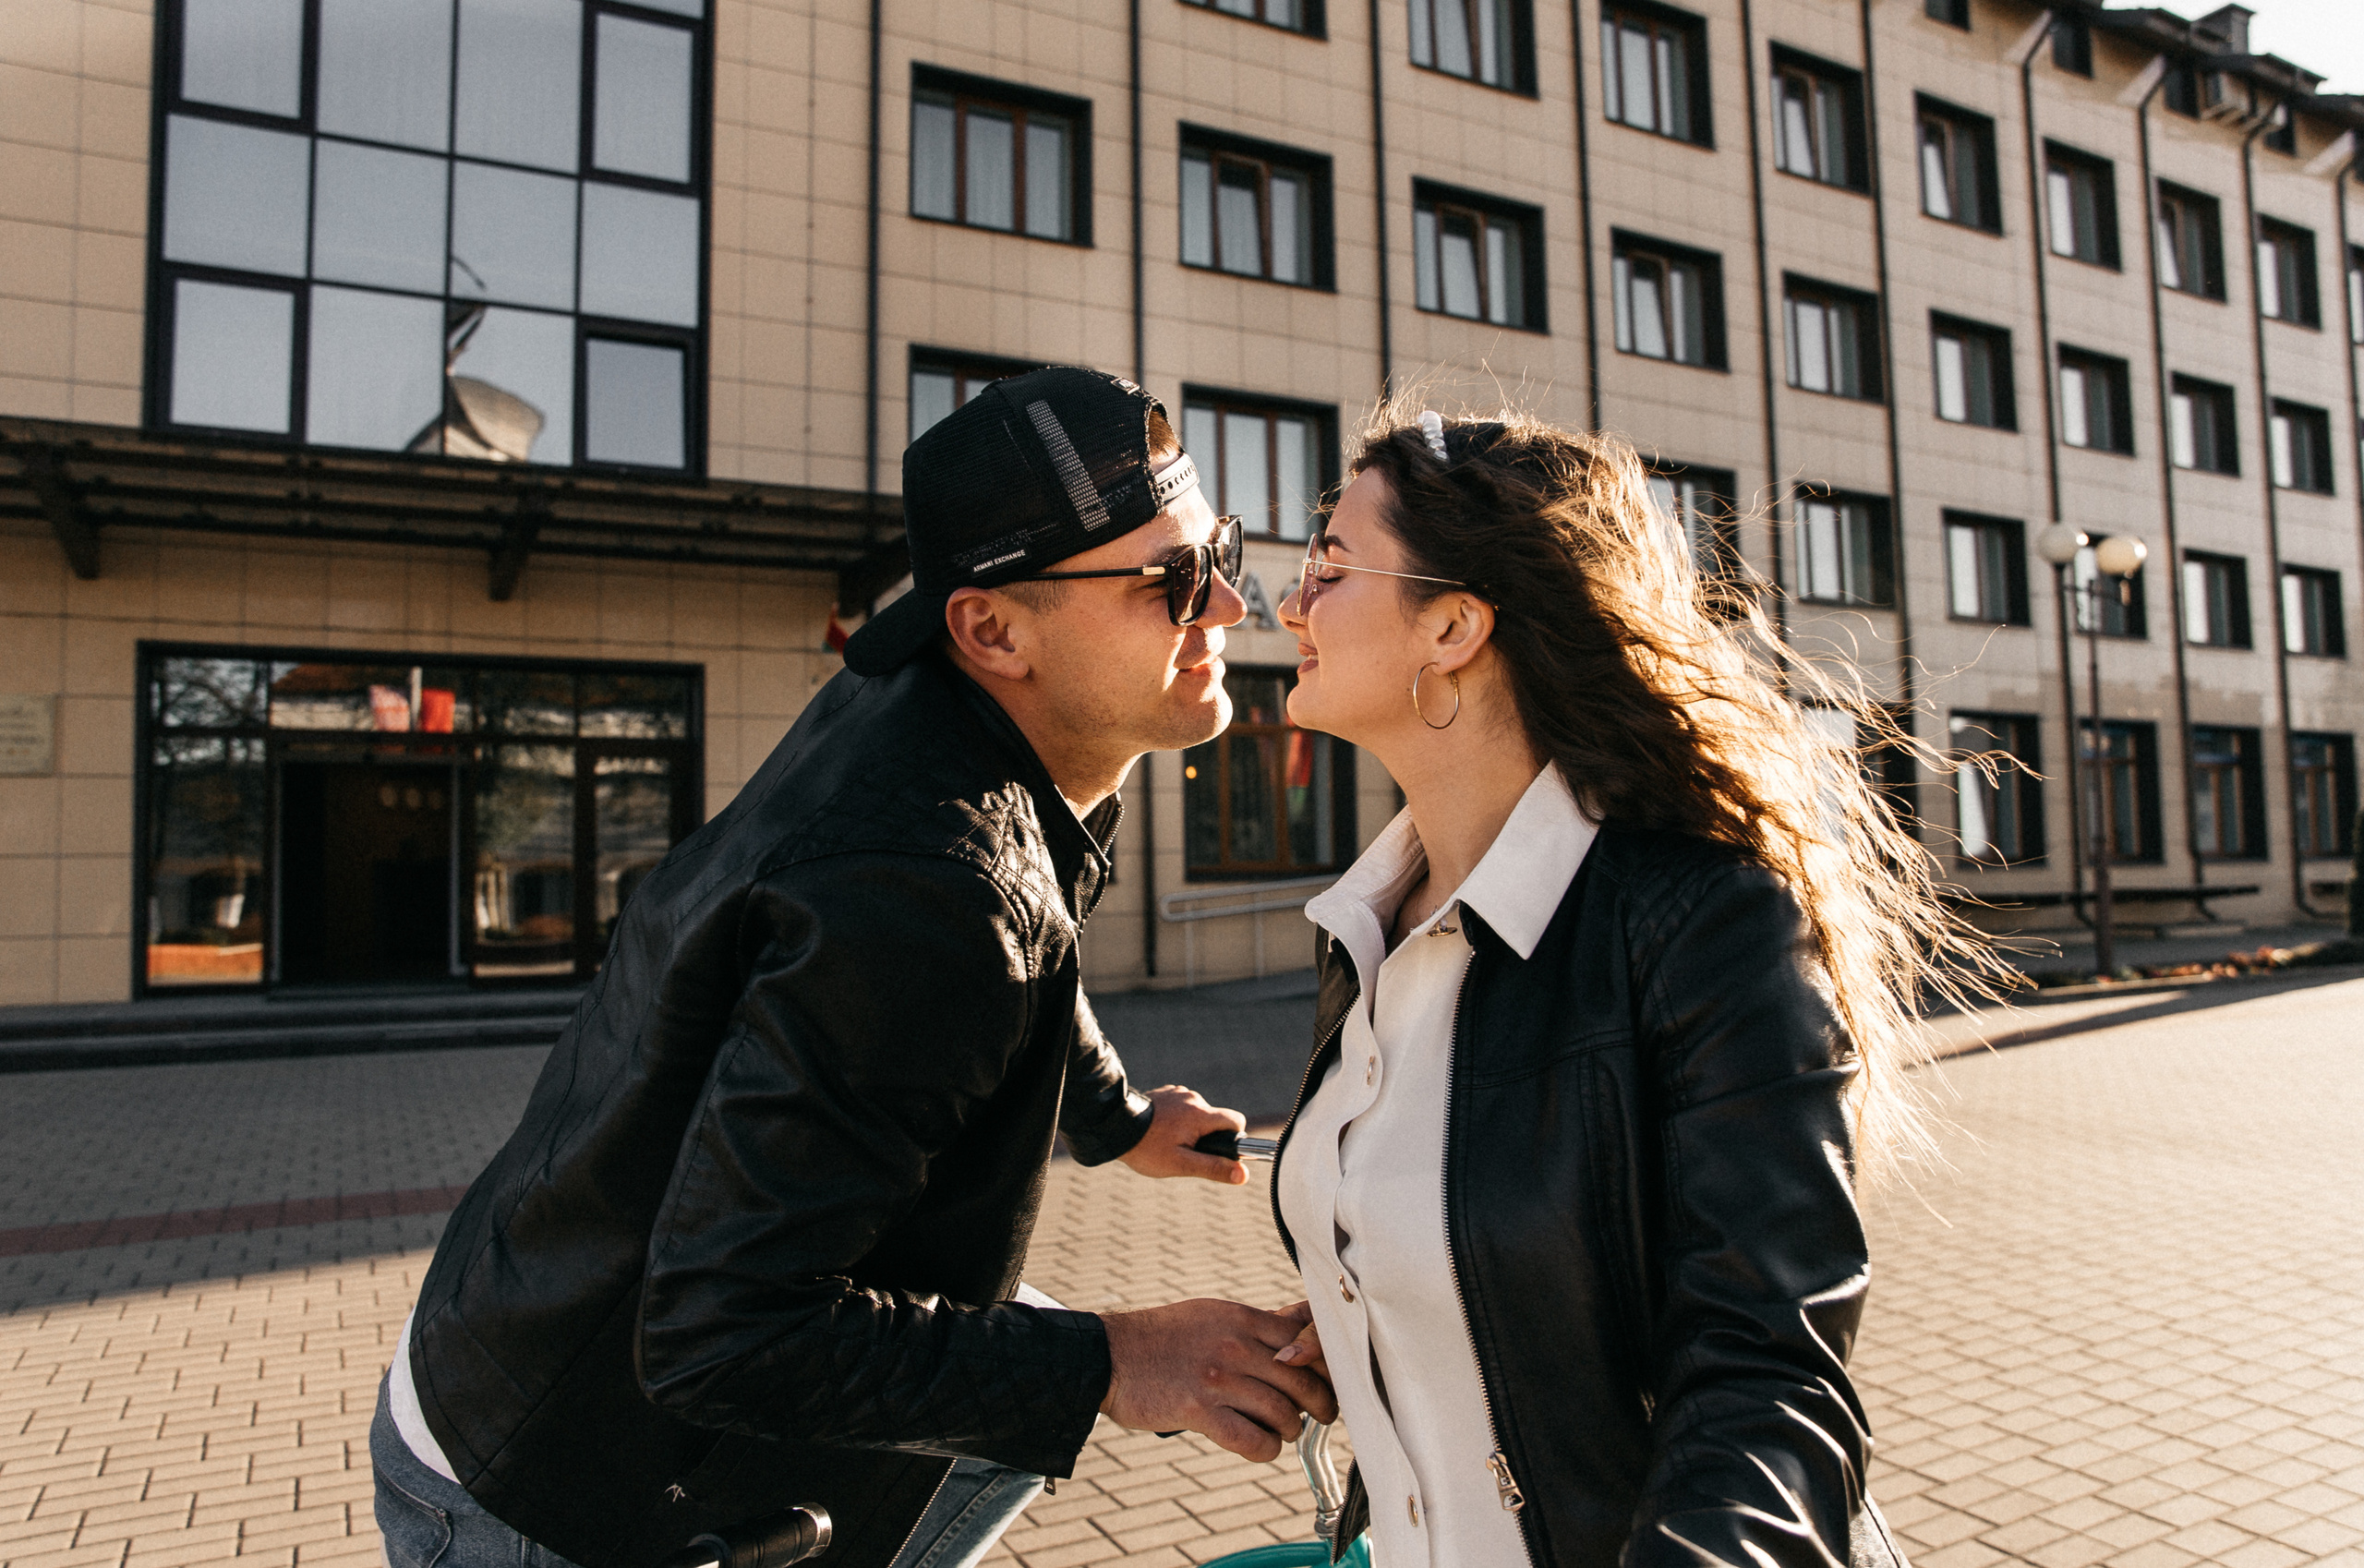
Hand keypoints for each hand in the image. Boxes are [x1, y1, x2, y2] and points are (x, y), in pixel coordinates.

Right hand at [1100, 1299, 1339, 1460]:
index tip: (1328, 1380)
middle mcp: (1234, 1345)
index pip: (1305, 1338)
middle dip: (1320, 1404)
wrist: (1108, 1355)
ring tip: (1282, 1431)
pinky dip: (1265, 1449)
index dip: (1325, 1364)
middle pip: (1303, 1379)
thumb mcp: (1214, 1316)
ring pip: (1283, 1413)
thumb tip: (1304, 1319)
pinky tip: (1259, 1445)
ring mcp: (1217, 1379)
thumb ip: (1259, 1324)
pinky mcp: (1198, 1411)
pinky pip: (1253, 1440)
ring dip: (1290, 1429)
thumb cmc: (1163, 1337)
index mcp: (1241, 1319)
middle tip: (1319, 1415)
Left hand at [1117, 1085, 1247, 1185]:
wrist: (1112, 1126)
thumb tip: (1242, 1175)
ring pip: (1197, 1114)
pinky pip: (1182, 1107)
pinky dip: (1177, 1119)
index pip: (1235, 1120)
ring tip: (1167, 1142)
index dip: (1233, 1138)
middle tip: (1184, 1152)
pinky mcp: (1165, 1093)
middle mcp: (1192, 1098)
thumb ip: (1213, 1168)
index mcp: (1201, 1114)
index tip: (1219, 1151)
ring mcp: (1178, 1093)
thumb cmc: (1147, 1148)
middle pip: (1215, 1119)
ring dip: (1190, 1128)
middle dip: (1206, 1137)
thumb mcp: (1181, 1164)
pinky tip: (1159, 1130)